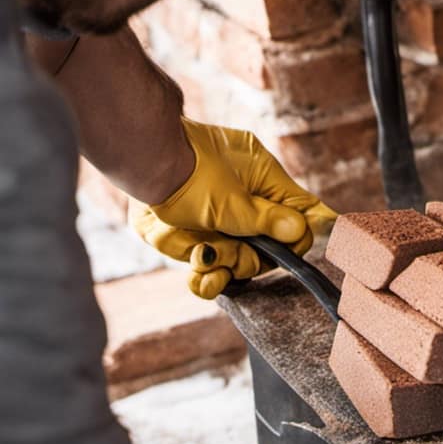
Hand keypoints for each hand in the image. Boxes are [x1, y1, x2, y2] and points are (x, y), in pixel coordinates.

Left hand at [130, 118, 337, 298]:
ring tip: (203, 259)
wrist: (139, 162)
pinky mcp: (192, 231)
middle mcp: (243, 199)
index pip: (299, 214)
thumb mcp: (235, 203)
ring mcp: (216, 216)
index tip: (289, 254)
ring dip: (220, 266)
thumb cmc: (188, 170)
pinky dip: (204, 276)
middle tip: (226, 254)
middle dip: (245, 258)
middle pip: (264, 246)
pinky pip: (209, 264)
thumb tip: (302, 230)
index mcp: (263, 180)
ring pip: (234, 258)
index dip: (297, 239)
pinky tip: (199, 281)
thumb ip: (269, 222)